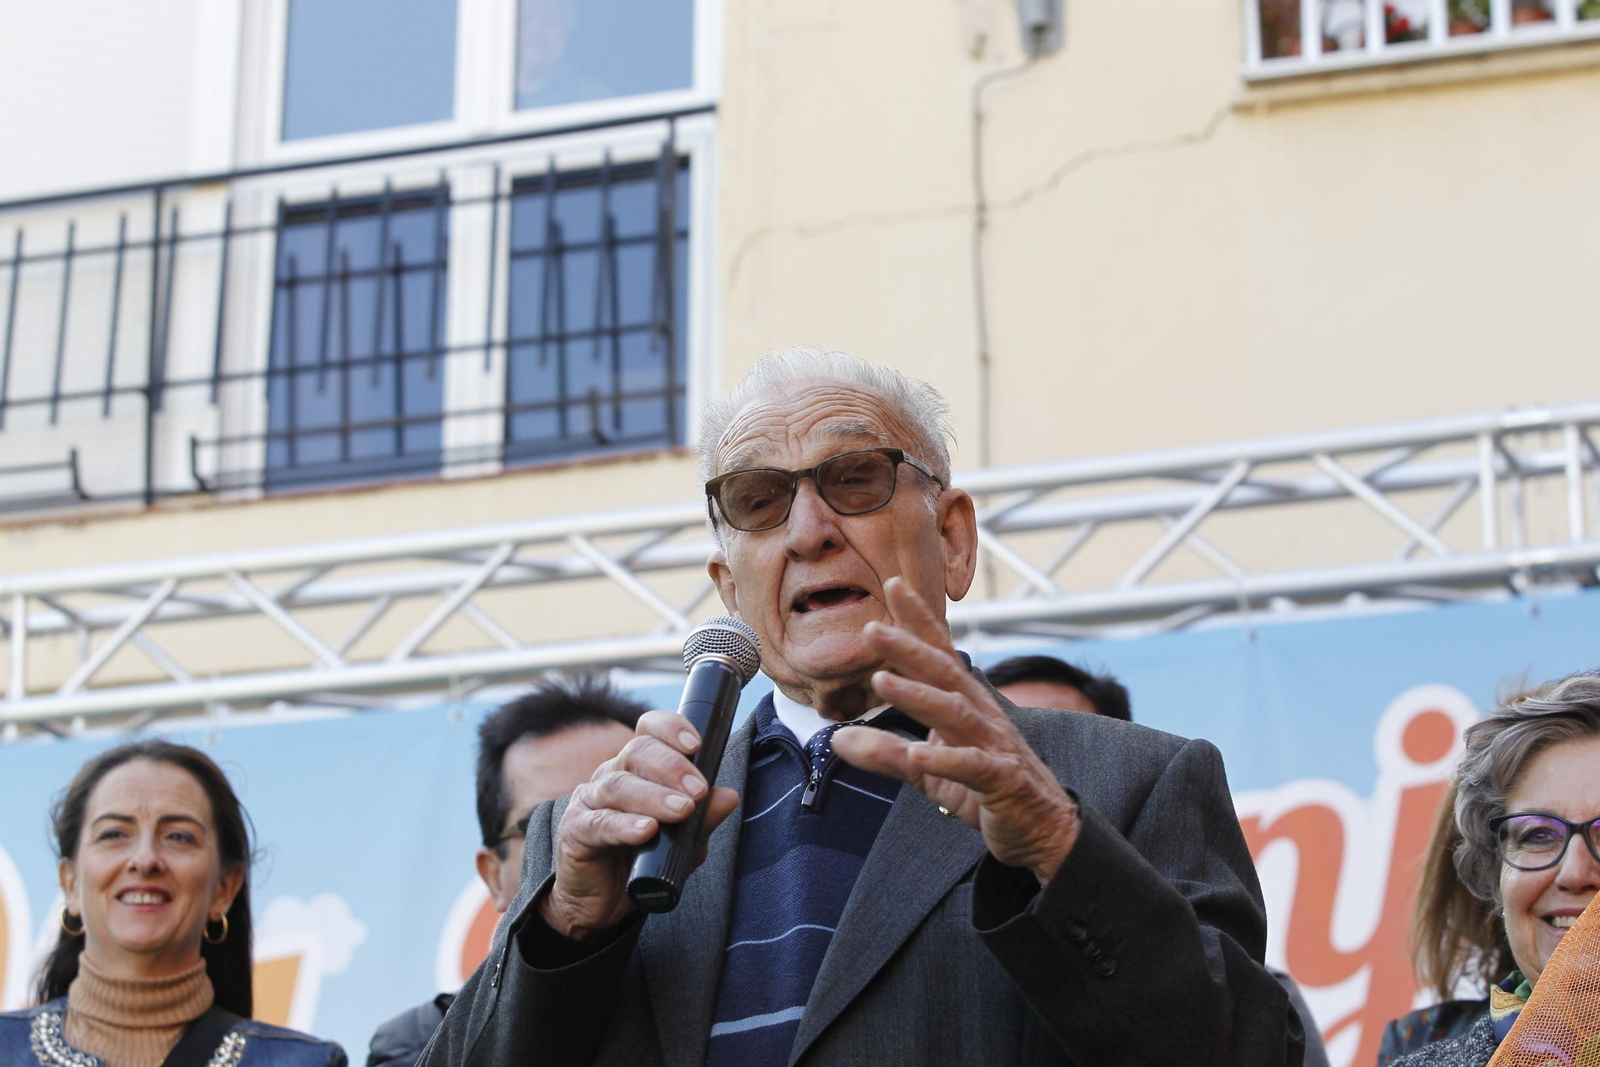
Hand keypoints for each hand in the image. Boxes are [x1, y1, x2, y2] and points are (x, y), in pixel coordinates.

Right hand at [539, 711, 739, 938]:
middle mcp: (611, 775)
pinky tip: (646, 831)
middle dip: (672, 767)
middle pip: (637, 751)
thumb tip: (729, 797)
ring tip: (682, 810)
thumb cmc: (642, 860)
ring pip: (619, 785)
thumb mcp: (682, 842)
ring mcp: (590, 801)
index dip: (671, 729)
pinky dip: (625, 826)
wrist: (602, 903)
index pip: (649, 732)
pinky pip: (599, 823)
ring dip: (654, 797)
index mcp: (637, 768)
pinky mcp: (575, 832)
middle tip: (698, 791)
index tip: (697, 744)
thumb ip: (703, 819)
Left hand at [831, 577, 1079, 883]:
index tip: (893, 584)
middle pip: (943, 673)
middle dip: (907, 648)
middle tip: (870, 628)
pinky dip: (944, 759)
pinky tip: (917, 754)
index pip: (939, 654)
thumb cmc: (986, 790)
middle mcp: (981, 714)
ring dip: (917, 695)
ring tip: (881, 681)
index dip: (917, 620)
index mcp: (965, 704)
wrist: (1043, 830)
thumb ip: (886, 753)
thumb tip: (836, 740)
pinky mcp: (1002, 780)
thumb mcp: (928, 770)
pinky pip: (972, 766)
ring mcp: (994, 744)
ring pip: (954, 712)